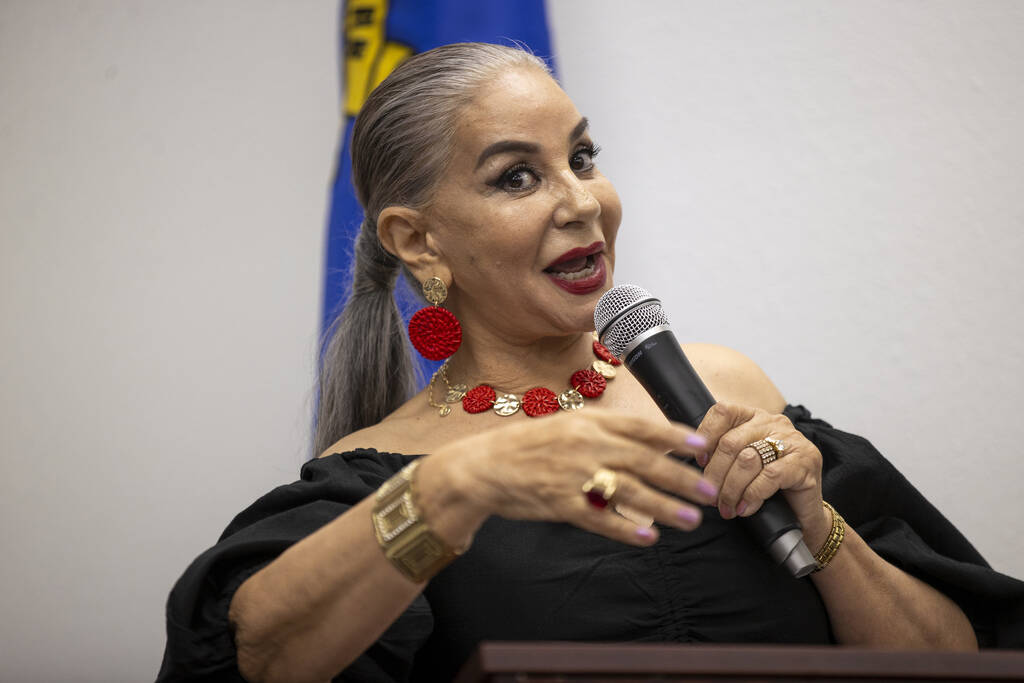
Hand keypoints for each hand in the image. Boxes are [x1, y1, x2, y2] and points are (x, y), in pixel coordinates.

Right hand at [429, 409, 718, 546]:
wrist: (481, 467)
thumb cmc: (526, 447)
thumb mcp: (565, 426)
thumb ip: (602, 432)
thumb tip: (647, 440)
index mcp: (588, 422)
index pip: (640, 427)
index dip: (675, 436)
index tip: (703, 446)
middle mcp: (584, 444)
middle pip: (644, 461)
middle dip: (681, 477)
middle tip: (709, 490)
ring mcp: (573, 474)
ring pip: (630, 492)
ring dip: (665, 507)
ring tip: (691, 519)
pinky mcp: (560, 504)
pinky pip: (600, 520)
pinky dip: (625, 530)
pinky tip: (648, 539)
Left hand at [696, 403, 830, 544]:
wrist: (803, 513)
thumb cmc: (767, 488)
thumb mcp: (739, 464)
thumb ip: (720, 454)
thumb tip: (682, 458)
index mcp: (753, 416)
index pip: (722, 412)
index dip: (705, 436)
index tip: (699, 462)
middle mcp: (773, 423)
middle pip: (731, 442)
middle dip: (715, 474)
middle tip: (710, 497)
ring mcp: (792, 440)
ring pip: (748, 459)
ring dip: (731, 488)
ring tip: (726, 507)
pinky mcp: (806, 461)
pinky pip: (769, 476)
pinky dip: (752, 495)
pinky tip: (745, 508)